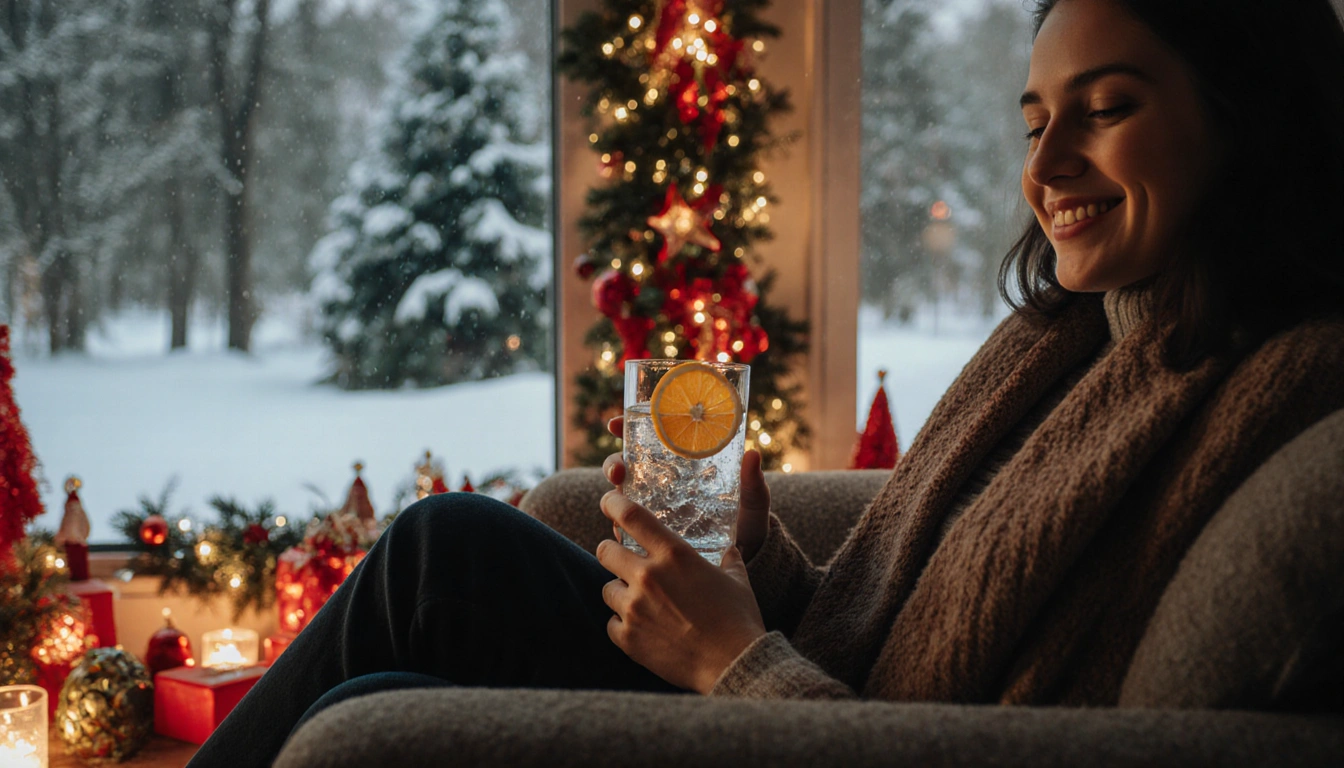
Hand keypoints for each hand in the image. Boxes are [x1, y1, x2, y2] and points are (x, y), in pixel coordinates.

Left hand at [597, 488, 766, 692]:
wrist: (734, 665)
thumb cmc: (738, 620)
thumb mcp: (736, 579)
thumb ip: (728, 559)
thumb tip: (730, 551)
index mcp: (674, 554)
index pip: (631, 515)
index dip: (613, 504)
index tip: (609, 502)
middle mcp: (648, 576)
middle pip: (605, 551)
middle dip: (611, 553)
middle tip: (622, 560)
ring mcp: (634, 608)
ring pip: (607, 589)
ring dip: (620, 592)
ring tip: (641, 603)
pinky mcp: (628, 638)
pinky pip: (611, 623)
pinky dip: (623, 625)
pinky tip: (644, 629)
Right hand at [603, 417, 770, 560]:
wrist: (746, 561)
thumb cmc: (747, 524)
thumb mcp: (751, 502)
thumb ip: (752, 482)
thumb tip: (753, 455)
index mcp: (682, 467)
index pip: (649, 442)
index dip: (627, 428)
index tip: (616, 424)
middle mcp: (661, 486)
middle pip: (626, 467)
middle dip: (614, 463)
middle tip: (619, 469)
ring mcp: (653, 512)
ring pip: (621, 497)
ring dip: (613, 494)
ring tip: (619, 496)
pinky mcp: (649, 539)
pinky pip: (627, 530)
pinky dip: (619, 527)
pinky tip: (621, 529)